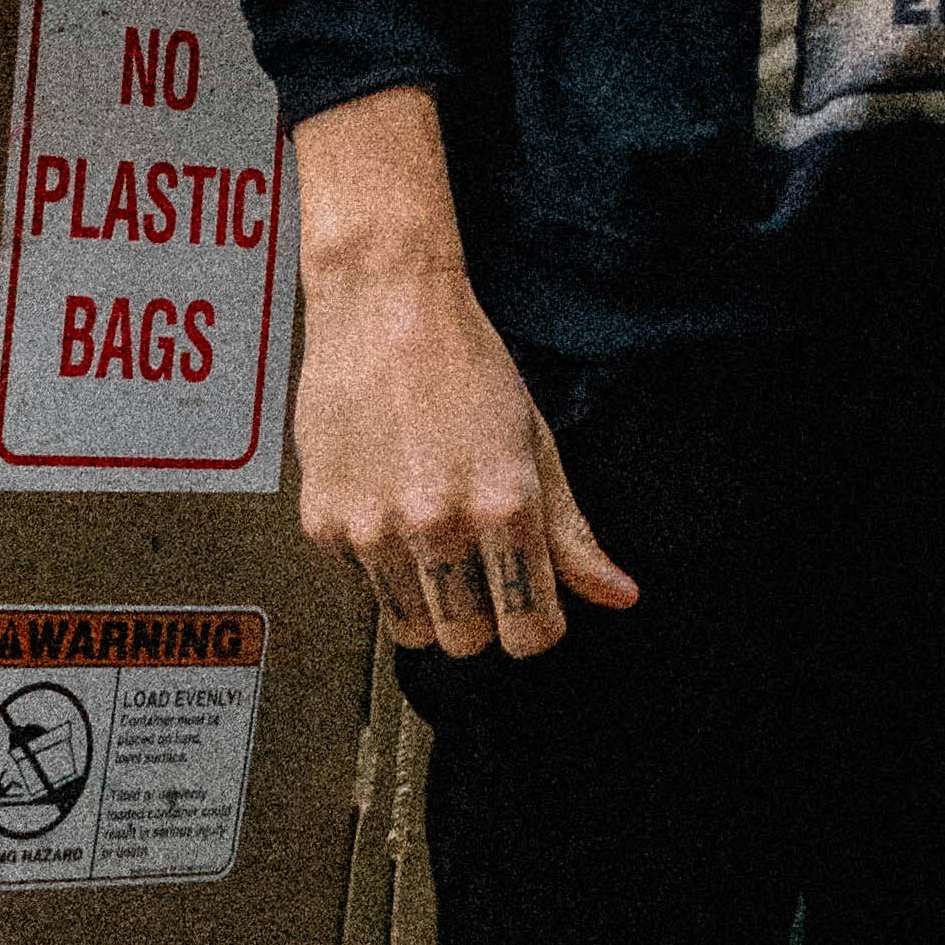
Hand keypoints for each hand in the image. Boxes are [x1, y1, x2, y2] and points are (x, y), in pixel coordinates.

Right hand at [289, 87, 639, 659]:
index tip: (534, 606)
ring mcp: (373, 528)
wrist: (382, 302)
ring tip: (435, 538)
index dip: (538, 624)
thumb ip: (572, 533)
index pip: (529, 633)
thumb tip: (620, 596)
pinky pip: (363, 588)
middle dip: (483, 618)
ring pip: (411, 629)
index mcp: (502, 505)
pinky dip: (380, 565)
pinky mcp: (324, 523)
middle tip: (482, 570)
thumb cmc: (464, 362)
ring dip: (429, 600)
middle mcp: (436, 524)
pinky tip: (392, 506)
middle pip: (467, 643)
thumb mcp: (535, 442)